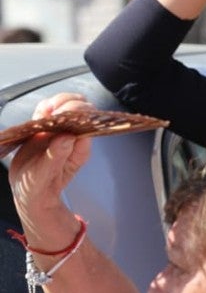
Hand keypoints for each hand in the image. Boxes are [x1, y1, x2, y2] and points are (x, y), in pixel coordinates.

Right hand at [10, 96, 93, 217]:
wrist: (29, 191)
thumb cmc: (41, 188)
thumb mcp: (45, 175)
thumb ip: (56, 156)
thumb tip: (67, 137)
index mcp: (80, 148)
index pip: (88, 123)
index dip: (79, 113)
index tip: (63, 113)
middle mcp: (73, 137)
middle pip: (81, 109)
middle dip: (69, 103)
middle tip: (53, 109)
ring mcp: (59, 131)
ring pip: (67, 105)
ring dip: (57, 101)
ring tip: (46, 109)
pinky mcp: (45, 129)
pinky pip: (48, 111)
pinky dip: (44, 107)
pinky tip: (41, 112)